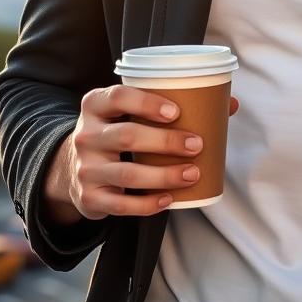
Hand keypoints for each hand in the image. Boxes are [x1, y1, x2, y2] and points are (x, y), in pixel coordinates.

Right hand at [44, 85, 239, 221]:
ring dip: (164, 175)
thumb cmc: (116, 130)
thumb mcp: (128, 112)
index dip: (147, 102)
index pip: (119, 97)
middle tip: (197, 145)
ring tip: (193, 173)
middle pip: (127, 137)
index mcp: (96, 104)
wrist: (72, 168)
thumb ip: (171, 103)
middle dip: (166, 141)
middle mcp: (86, 135)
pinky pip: (121, 205)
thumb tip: (229, 103)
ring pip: (126, 174)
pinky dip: (148, 204)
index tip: (176, 111)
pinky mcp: (89, 197)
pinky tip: (169, 199)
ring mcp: (85, 168)